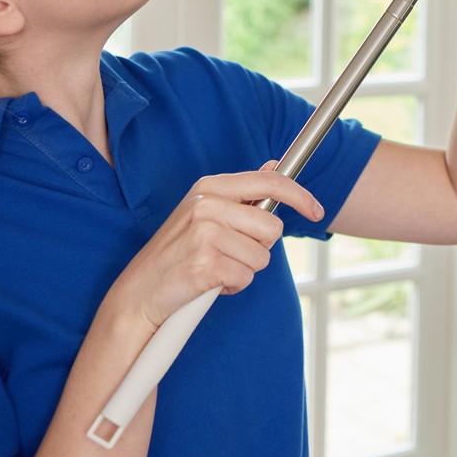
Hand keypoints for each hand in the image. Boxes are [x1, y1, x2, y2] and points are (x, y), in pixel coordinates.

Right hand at [106, 162, 323, 328]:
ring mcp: (205, 233)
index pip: (270, 181)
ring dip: (245, 269)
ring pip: (262, 256)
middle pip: (272, 227)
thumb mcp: (206, 212)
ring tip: (216, 268)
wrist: (139, 292)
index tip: (317, 211)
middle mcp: (207, 205)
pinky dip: (234, 286)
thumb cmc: (177, 253)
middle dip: (259, 247)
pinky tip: (211, 283)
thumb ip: (243, 192)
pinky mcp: (205, 264)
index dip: (301, 196)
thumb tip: (275, 164)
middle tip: (230, 253)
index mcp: (209, 187)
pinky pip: (247, 277)